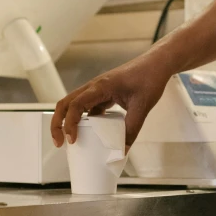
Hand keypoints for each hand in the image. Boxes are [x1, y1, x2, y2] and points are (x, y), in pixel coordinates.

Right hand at [50, 56, 170, 149]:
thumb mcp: (142, 107)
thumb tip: (123, 151)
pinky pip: (88, 107)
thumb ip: (132, 129)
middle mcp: (94, 87)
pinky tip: (92, 133)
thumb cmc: (149, 80)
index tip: (72, 141)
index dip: (70, 124)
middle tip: (60, 143)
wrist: (157, 65)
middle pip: (65, 104)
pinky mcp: (104, 93)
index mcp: (100, 87)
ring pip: (74, 105)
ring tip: (71, 140)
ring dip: (69, 121)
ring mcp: (98, 90)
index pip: (75, 106)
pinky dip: (85, 119)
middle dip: (58, 123)